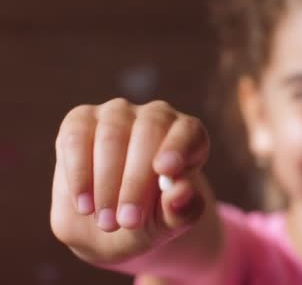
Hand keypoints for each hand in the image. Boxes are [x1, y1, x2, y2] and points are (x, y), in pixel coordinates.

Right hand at [50, 98, 209, 265]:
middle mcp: (156, 115)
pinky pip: (76, 139)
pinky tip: (84, 206)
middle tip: (129, 221)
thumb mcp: (170, 221)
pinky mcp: (80, 120)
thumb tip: (182, 192)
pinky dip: (79, 175)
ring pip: (111, 136)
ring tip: (107, 222)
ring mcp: (117, 114)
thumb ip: (182, 209)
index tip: (165, 171)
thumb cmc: (151, 217)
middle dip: (136, 181)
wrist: (110, 222)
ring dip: (107, 183)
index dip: (177, 147)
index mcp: (189, 134)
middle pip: (148, 133)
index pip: (188, 131)